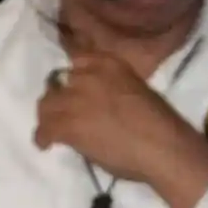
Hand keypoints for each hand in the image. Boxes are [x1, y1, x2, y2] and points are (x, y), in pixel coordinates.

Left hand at [35, 48, 207, 207]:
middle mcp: (87, 75)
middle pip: (57, 84)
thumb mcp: (137, 92)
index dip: (73, 79)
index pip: (78, 61)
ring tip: (52, 130)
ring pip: (47, 106)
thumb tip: (99, 106)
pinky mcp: (68, 123)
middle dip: (58, 99)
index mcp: (109, 64)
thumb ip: (113, 90)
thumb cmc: (161, 125)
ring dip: (50, 118)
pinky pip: (45, 129)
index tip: (74, 90)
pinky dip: (43, 138)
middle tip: (63, 114)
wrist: (164, 147)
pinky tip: (46, 145)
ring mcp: (75, 98)